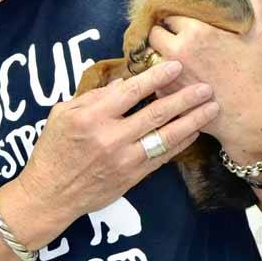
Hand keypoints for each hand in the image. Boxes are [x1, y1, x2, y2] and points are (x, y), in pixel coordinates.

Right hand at [4, 60, 219, 243]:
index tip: (176, 66)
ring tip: (211, 109)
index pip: (131, 91)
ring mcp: (124, 160)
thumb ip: (94, 96)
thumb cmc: (53, 150)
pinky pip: (162, 157)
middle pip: (156, 113)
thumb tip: (125, 82)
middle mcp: (110, 138)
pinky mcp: (132, 177)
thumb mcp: (62, 114)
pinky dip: (180, 143)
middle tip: (206, 87)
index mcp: (91, 118)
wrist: (50, 194)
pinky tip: (193, 132)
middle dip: (185, 99)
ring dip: (192, 121)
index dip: (156, 77)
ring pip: (165, 137)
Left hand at [148, 0, 261, 154]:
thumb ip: (253, 0)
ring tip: (170, 57)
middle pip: (154, 32)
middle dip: (162, 34)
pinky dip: (158, 75)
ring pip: (150, 54)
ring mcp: (168, 73)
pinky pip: (152, 77)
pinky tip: (172, 76)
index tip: (181, 23)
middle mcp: (178, 50)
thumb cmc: (254, 73)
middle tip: (173, 40)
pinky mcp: (164, 93)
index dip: (175, 18)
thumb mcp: (259, 33)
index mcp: (197, 32)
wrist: (248, 114)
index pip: (170, 14)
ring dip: (157, 54)